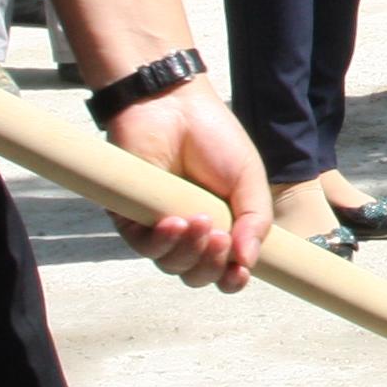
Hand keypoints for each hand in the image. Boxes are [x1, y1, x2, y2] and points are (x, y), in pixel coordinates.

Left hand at [99, 82, 271, 291]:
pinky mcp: (130, 218)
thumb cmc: (213, 137)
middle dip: (212, 266)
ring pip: (171, 265)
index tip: (241, 273)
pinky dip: (162, 241)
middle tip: (223, 239)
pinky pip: (143, 246)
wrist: (173, 106)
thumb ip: (255, 220)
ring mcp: (159, 227)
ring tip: (202, 222)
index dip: (232, 279)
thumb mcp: (248, 179)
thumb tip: (249, 261)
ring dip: (189, 252)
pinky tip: (175, 222)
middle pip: (197, 275)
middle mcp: (190, 232)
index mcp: (223, 225)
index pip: (225, 269)